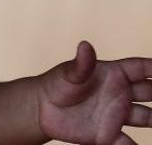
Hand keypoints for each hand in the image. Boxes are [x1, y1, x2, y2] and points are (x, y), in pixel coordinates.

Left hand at [36, 41, 151, 144]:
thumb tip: (85, 45)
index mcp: (114, 74)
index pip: (142, 68)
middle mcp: (121, 94)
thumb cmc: (56, 84)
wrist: (41, 110)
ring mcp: (117, 114)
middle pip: (151, 93)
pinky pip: (128, 143)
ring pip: (147, 117)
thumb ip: (81, 64)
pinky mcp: (109, 135)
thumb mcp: (68, 74)